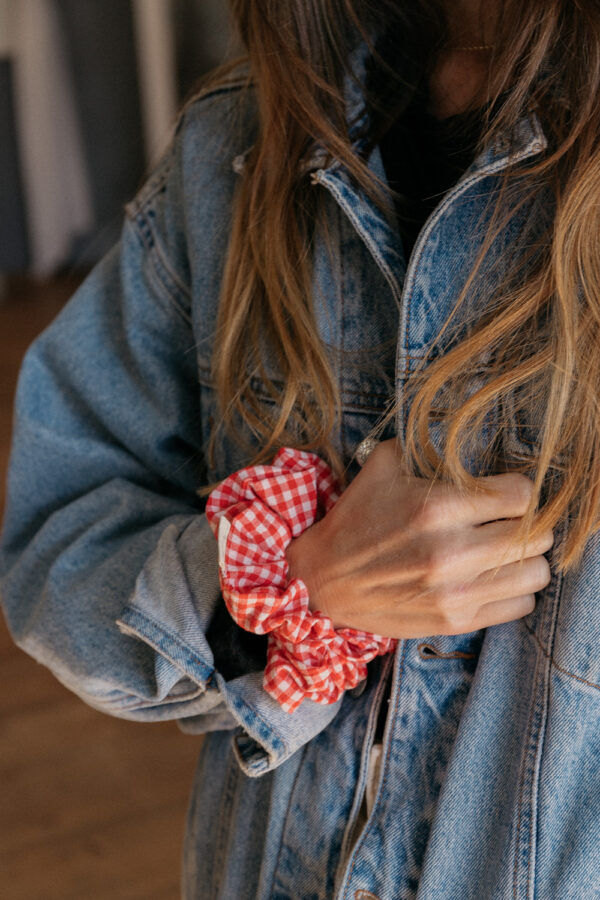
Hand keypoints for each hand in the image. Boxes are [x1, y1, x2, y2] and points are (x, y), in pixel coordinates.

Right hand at [285, 439, 552, 638]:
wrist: (322, 581)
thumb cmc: (356, 521)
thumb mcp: (383, 467)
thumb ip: (429, 448)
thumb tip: (467, 437)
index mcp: (437, 507)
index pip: (522, 496)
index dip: (519, 490)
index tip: (507, 492)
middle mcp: (452, 552)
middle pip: (537, 534)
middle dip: (527, 522)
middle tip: (509, 520)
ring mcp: (457, 592)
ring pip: (536, 573)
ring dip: (525, 558)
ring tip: (504, 550)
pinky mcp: (457, 621)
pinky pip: (521, 605)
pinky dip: (515, 589)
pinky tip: (493, 577)